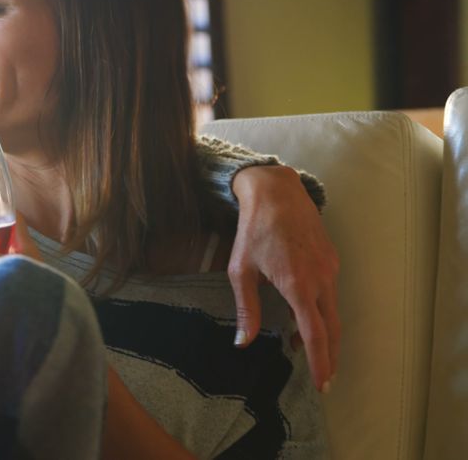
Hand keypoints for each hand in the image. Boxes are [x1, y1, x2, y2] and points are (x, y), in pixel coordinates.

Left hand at [230, 165, 339, 392]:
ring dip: (325, 335)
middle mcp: (320, 278)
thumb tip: (244, 341)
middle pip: (332, 328)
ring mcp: (330, 268)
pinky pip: (331, 294)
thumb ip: (247, 308)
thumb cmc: (253, 229)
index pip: (315, 333)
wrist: (276, 191)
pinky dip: (323, 312)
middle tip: (324, 379)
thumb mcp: (241, 270)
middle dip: (329, 357)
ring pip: (334, 312)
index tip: (320, 383)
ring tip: (309, 351)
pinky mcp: (332, 259)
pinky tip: (306, 317)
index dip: (319, 361)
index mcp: (296, 284)